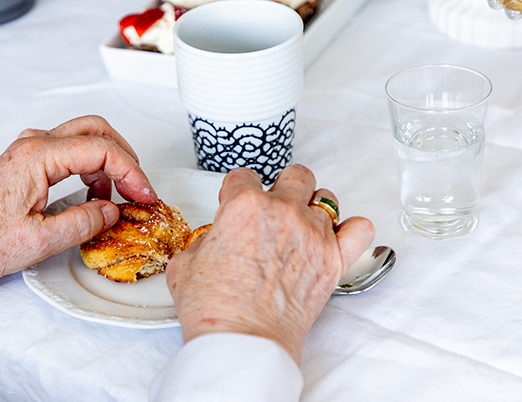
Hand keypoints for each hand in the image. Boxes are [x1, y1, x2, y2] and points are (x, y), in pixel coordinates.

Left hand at [0, 116, 156, 312]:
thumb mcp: (39, 241)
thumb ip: (83, 223)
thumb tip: (112, 211)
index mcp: (37, 156)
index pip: (101, 150)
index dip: (131, 173)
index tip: (145, 197)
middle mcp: (33, 145)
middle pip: (95, 129)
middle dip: (125, 156)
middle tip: (139, 188)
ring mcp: (27, 152)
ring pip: (82, 138)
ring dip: (107, 162)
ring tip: (116, 199)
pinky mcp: (25, 164)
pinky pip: (67, 152)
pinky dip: (89, 168)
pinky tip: (92, 197)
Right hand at [165, 165, 374, 364]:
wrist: (242, 342)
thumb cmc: (214, 309)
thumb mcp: (186, 263)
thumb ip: (205, 240)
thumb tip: (215, 242)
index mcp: (244, 206)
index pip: (244, 176)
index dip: (235, 190)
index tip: (233, 203)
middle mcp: (283, 212)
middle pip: (294, 176)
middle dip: (280, 188)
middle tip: (269, 211)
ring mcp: (314, 235)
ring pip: (326, 198)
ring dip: (311, 208)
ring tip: (299, 228)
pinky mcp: (334, 261)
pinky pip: (360, 229)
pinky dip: (351, 230)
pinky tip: (335, 238)